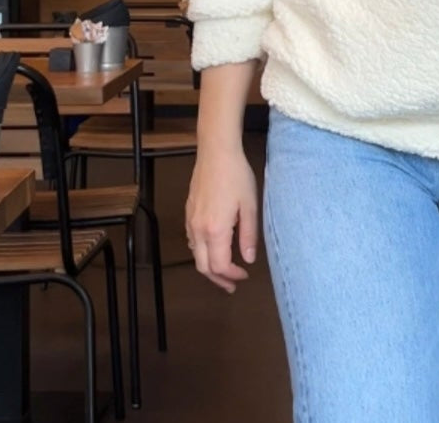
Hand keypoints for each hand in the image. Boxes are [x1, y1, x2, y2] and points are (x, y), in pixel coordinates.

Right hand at [185, 145, 258, 292]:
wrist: (216, 152)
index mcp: (215, 230)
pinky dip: (202, 252)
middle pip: (203, 266)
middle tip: (232, 285)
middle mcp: (198, 229)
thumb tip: (249, 259)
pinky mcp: (188, 212)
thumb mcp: (250, 206)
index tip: (244, 275)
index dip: (232, 275)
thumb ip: (249, 235)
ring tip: (225, 270)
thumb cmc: (237, 176)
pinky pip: (193, 241)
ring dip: (209, 267)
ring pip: (195, 255)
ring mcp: (190, 221)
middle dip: (217, 279)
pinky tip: (214, 248)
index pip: (219, 265)